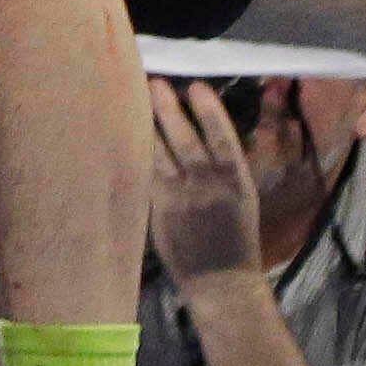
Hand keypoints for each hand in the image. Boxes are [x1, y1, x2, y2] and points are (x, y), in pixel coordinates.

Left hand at [146, 81, 264, 285]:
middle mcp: (210, 188)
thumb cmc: (233, 239)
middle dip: (170, 109)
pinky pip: (146, 176)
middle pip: (187, 140)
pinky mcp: (161, 212)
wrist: (223, 283)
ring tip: (134, 100)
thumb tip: (199, 135)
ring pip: (162, 154)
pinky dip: (137, 154)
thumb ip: (222, 171)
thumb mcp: (240, 200)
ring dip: (148, 126)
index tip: (197, 87)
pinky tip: (125, 136)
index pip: (224, 139)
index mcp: (238, 183)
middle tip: (156, 82)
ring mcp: (184, 199)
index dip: (210, 111)